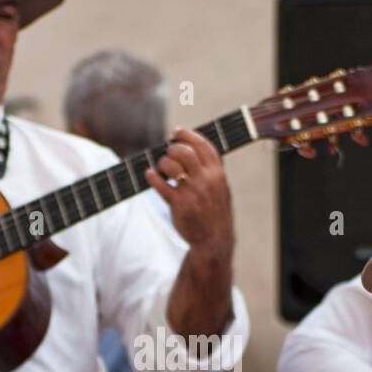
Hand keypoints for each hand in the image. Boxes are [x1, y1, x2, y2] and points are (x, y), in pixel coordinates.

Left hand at [146, 127, 234, 254]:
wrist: (213, 239)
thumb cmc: (215, 212)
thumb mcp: (222, 188)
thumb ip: (213, 169)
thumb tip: (197, 147)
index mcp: (218, 174)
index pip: (203, 145)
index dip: (188, 134)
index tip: (176, 131)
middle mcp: (206, 180)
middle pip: (185, 152)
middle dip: (172, 148)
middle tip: (168, 153)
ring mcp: (192, 192)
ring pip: (171, 165)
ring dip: (162, 163)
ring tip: (161, 168)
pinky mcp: (179, 204)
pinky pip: (160, 184)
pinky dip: (151, 177)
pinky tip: (149, 174)